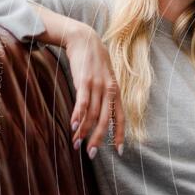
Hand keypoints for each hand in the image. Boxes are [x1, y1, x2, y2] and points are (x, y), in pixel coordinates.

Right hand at [64, 25, 124, 157]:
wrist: (85, 40)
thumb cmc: (95, 63)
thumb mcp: (106, 79)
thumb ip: (105, 96)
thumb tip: (100, 115)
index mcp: (116, 93)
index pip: (121, 118)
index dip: (120, 135)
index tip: (119, 151)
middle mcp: (109, 91)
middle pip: (105, 121)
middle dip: (98, 139)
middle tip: (91, 154)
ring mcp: (97, 86)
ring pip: (92, 115)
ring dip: (83, 131)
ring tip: (76, 144)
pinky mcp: (84, 82)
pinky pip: (82, 103)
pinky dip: (78, 116)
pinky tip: (73, 126)